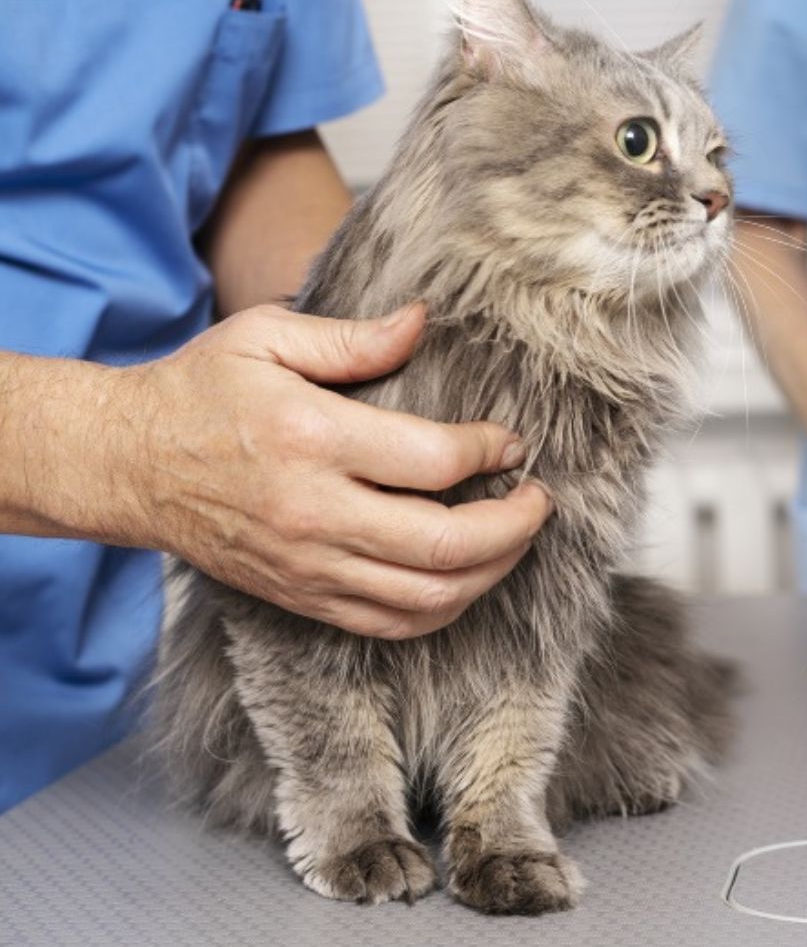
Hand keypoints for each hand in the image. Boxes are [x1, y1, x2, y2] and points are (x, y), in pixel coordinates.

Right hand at [109, 303, 551, 638]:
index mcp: (314, 438)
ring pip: (427, 598)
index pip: (435, 462)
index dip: (492, 453)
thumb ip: (353, 337)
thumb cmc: (199, 392)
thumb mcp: (266, 338)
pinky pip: (390, 624)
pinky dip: (444, 608)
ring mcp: (308, 565)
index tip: (512, 442)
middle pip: (445, 545)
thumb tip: (423, 321)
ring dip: (491, 573)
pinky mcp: (301, 596)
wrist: (126, 464)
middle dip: (514, 526)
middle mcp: (315, 512)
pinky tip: (467, 577)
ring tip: (516, 538)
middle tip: (539, 499)